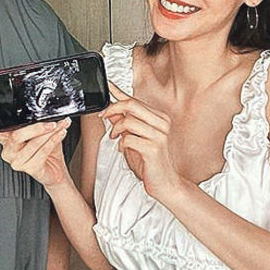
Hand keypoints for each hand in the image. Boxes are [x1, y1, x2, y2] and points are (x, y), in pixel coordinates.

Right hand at [0, 112, 71, 188]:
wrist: (55, 170)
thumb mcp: (37, 132)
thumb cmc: (46, 150)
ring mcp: (17, 161)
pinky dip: (54, 140)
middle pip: (15, 136)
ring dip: (50, 133)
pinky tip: (60, 133)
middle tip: (50, 122)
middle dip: (36, 127)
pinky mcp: (29, 168)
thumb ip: (33, 121)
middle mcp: (8, 151)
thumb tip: (43, 109)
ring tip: (60, 126)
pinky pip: (42, 152)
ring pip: (32, 143)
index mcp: (6, 139)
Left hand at [100, 81, 183, 200]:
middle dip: (112, 108)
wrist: (165, 184)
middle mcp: (161, 123)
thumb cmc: (151, 163)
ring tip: (116, 138)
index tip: (107, 85)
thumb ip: (124, 123)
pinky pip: (129, 139)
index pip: (135, 100)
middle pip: (131, 104)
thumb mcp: (134, 138)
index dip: (118, 91)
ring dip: (116, 130)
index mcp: (159, 118)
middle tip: (104, 116)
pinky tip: (124, 149)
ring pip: (128, 121)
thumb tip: (111, 110)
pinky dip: (122, 144)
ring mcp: (159, 135)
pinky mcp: (154, 148)